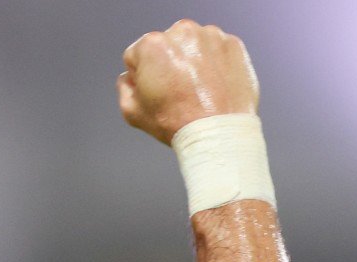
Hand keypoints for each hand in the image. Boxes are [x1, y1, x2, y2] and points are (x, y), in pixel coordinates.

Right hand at [118, 20, 258, 145]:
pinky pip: (217, 50)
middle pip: (167, 45)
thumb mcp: (133, 112)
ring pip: (193, 45)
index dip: (142, 75)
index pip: (137, 54)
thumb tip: (130, 78)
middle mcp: (182, 32)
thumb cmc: (177, 123)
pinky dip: (215, 63)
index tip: (156, 91)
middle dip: (169, 63)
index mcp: (152, 45)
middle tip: (178, 91)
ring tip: (198, 89)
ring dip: (193, 60)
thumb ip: (124, 87)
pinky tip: (214, 85)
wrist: (218, 134)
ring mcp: (210, 36)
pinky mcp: (232, 44)